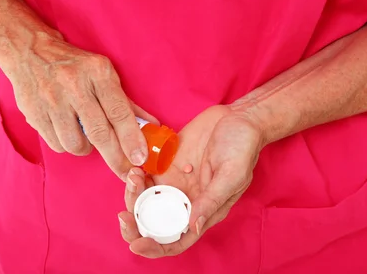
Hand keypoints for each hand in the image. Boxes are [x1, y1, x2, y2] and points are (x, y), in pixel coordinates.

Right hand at [2, 31, 156, 180]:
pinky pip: (56, 144)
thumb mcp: (102, 73)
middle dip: (116, 158)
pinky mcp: (34, 112)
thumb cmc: (74, 64)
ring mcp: (52, 99)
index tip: (139, 158)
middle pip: (100, 132)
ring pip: (75, 143)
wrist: (29, 51)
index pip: (119, 112)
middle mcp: (74, 85)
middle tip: (126, 172)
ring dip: (86, 149)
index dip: (131, 138)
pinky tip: (67, 131)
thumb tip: (151, 125)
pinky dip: (66, 144)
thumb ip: (126, 102)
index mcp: (97, 72)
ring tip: (87, 138)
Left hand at [118, 105, 264, 257]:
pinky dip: (134, 176)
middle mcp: (185, 200)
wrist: (239, 118)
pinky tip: (135, 167)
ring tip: (134, 175)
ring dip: (132, 194)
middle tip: (123, 215)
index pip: (176, 240)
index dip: (155, 247)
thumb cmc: (243, 148)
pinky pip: (144, 176)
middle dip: (134, 225)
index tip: (137, 244)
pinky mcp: (166, 163)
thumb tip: (193, 227)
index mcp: (203, 211)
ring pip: (144, 199)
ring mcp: (174, 182)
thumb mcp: (232, 175)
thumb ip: (211, 200)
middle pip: (153, 223)